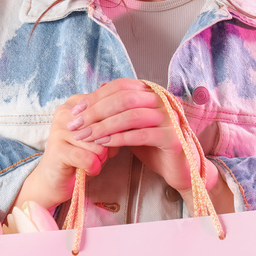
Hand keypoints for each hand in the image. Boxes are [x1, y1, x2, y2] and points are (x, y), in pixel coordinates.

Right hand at [15, 95, 118, 209]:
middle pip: (105, 126)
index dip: (117, 128)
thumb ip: (114, 126)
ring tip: (91, 160)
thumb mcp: (101, 136)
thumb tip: (126, 126)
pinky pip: (88, 158)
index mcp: (77, 101)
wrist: (56, 178)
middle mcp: (65, 111)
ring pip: (98, 144)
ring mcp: (59, 129)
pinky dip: (93, 167)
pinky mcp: (56, 149)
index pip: (109, 107)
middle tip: (100, 153)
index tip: (109, 139)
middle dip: (109, 144)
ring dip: (101, 158)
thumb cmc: (83, 154)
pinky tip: (88, 169)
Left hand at [66, 79, 196, 194]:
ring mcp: (170, 118)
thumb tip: (94, 92)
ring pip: (131, 115)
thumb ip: (118, 110)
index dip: (96, 96)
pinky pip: (141, 135)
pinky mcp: (174, 138)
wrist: (179, 169)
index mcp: (152, 92)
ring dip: (104, 126)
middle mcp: (163, 100)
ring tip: (85, 136)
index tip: (75, 111)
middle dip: (95, 111)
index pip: (120, 86)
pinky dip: (119, 138)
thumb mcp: (132, 125)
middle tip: (75, 124)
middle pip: (123, 98)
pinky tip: (103, 144)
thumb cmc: (153, 146)